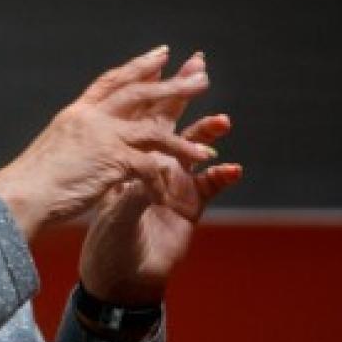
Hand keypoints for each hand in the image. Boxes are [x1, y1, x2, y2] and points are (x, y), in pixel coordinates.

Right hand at [0, 46, 216, 241]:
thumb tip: (80, 148)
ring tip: (219, 124)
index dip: (137, 68)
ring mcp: (102, 137)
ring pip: (154, 127)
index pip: (111, 82)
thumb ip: (73, 144)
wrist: (17, 198)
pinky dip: (174, 164)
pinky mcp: (112, 159)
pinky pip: (152, 161)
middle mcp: (90, 118)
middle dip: (172, 82)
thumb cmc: (28, 186)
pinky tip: (196, 167)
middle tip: (201, 73)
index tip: (161, 54)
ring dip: (186, 129)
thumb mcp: (52, 153)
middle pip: (138, 92)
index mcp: (75, 115)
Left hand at [78, 53, 240, 304]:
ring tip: (222, 121)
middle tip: (199, 68)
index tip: (161, 63)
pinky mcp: (191, 205)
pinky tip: (233, 168)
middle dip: (184, 93)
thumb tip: (146, 171)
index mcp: (127, 158)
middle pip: (170, 121)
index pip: (139, 117)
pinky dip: (222, 176)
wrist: (120, 278)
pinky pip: (211, 185)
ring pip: (194, 149)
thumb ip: (132, 192)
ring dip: (207, 133)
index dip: (150, 91)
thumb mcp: (114, 212)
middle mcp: (152, 164)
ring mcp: (174, 183)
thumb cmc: (108, 242)